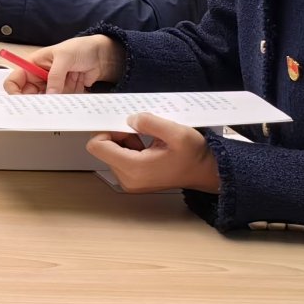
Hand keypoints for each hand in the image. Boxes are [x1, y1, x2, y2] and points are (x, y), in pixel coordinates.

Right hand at [2, 34, 126, 94]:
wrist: (101, 56)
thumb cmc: (80, 48)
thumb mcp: (64, 57)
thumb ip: (55, 75)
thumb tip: (50, 93)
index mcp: (33, 64)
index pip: (15, 80)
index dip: (15, 92)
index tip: (23, 102)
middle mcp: (40, 77)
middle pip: (29, 95)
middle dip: (38, 101)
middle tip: (48, 104)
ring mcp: (53, 86)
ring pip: (47, 101)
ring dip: (58, 99)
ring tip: (69, 87)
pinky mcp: (65, 93)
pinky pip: (62, 103)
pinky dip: (68, 101)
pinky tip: (77, 88)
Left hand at [87, 115, 220, 193]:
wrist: (206, 172)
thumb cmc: (193, 153)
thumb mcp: (176, 133)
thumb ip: (150, 123)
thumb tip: (130, 120)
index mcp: (134, 168)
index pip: (97, 147)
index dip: (107, 131)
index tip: (125, 125)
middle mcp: (127, 179)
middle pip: (104, 150)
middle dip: (119, 136)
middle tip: (141, 132)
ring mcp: (130, 183)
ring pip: (111, 154)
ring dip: (126, 142)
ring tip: (148, 140)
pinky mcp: (135, 182)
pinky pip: (121, 160)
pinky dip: (130, 150)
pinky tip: (149, 148)